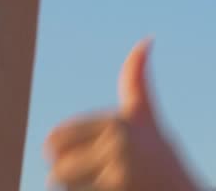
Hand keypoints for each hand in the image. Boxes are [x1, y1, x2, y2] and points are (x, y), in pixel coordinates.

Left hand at [45, 40, 199, 190]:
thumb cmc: (162, 163)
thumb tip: (147, 40)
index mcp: (116, 122)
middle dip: (74, 181)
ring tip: (115, 190)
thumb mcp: (147, 121)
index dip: (66, 156)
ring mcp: (118, 173)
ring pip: (67, 190)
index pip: (53, 142)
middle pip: (56, 171)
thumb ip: (136, 82)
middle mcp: (117, 143)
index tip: (95, 161)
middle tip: (107, 181)